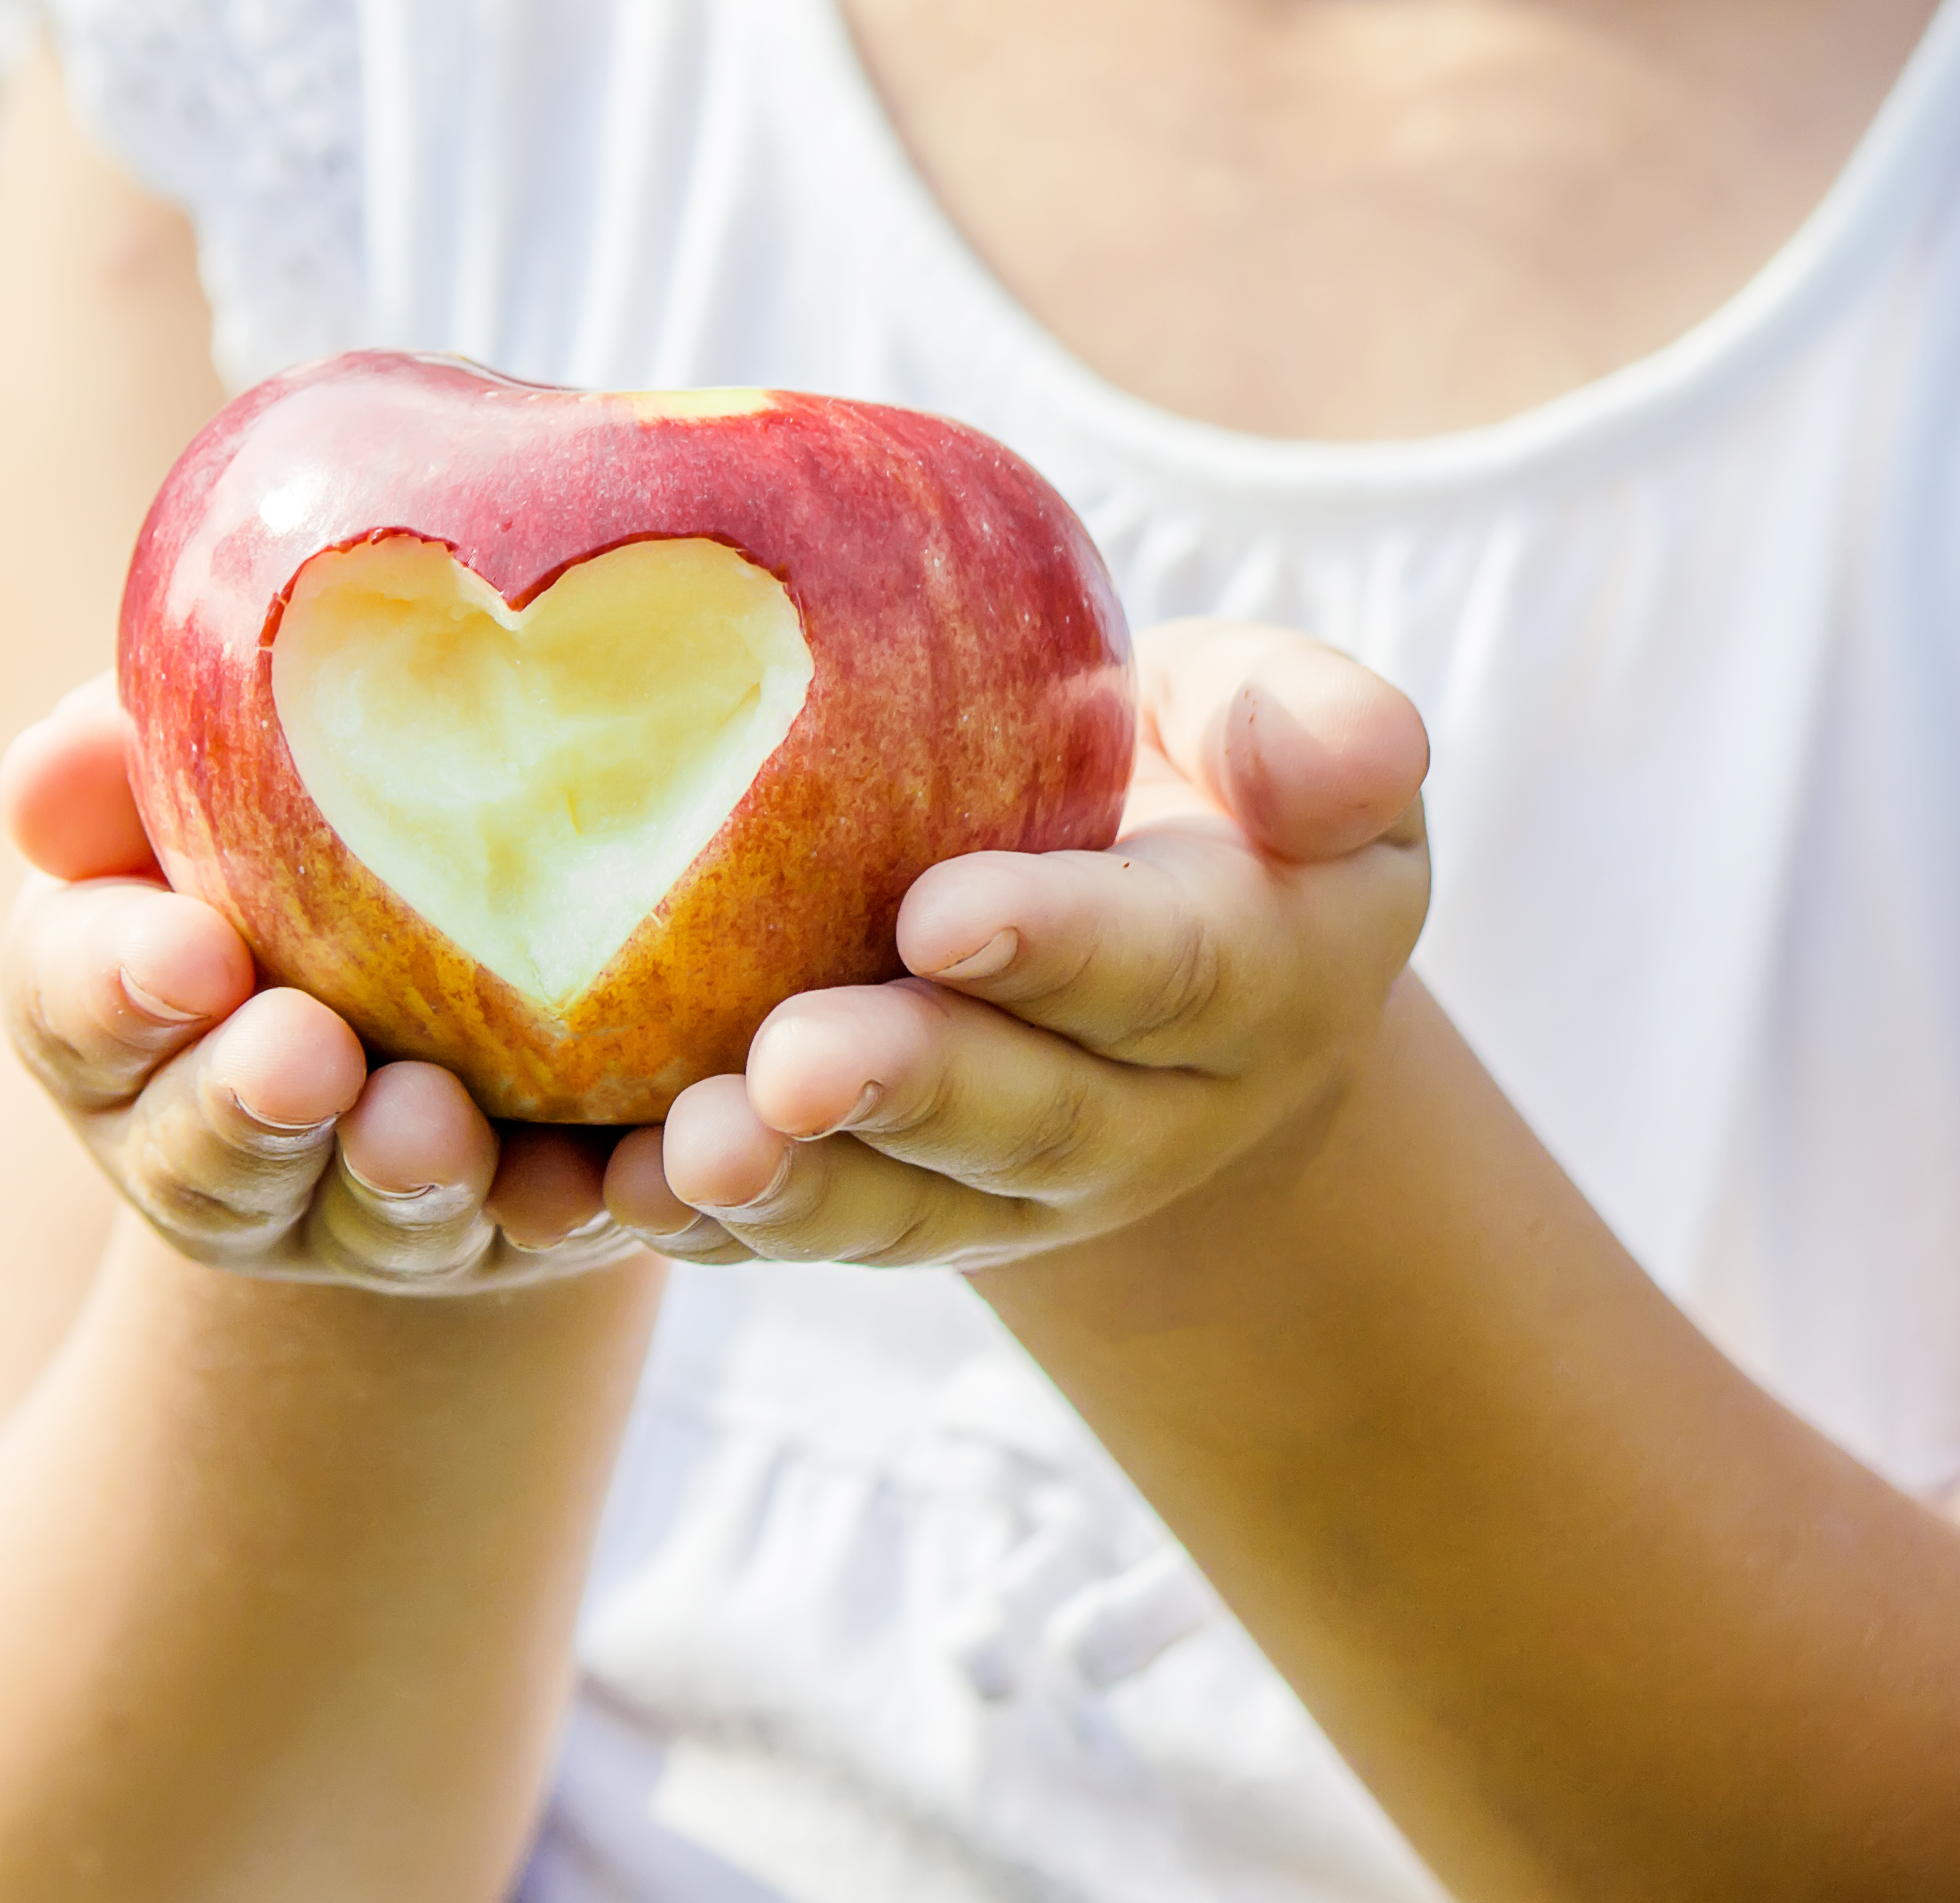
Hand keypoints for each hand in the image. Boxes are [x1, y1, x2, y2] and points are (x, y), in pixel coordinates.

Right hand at [0, 679, 635, 1292]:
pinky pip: (535, 1232)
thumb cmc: (287, 792)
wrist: (459, 893)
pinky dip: (556, 1207)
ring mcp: (358, 1206)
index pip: (76, 1003)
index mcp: (111, 1006)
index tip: (190, 950)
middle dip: (251, 1107)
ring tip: (431, 1121)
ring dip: (399, 1173)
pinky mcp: (506, 1224)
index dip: (120, 985)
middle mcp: (215, 1140)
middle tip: (306, 1056)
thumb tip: (57, 757)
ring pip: (367, 1218)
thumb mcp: (191, 759)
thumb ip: (118, 754)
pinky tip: (585, 1179)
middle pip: (206, 1156)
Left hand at [604, 619, 1432, 1269]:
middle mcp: (1147, 1113)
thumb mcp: (1273, 725)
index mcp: (1259, 972)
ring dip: (795, 1191)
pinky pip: (809, 1233)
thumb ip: (1308, 727)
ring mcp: (1018, 1186)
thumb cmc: (1194, 779)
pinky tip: (611, 1194)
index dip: (1058, 947)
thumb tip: (1348, 760)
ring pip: (908, 1207)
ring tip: (684, 1159)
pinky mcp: (899, 1210)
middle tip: (786, 1065)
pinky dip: (713, 1229)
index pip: (1166, 967)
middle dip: (904, 1091)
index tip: (941, 916)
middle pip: (1024, 1116)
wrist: (1142, 928)